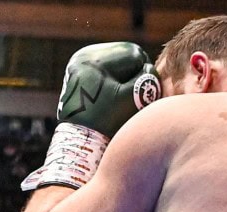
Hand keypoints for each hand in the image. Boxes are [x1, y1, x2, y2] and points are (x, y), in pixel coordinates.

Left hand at [22, 42, 158, 190]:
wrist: (79, 141)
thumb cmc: (108, 121)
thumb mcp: (134, 98)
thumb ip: (148, 78)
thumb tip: (149, 69)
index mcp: (93, 58)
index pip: (135, 55)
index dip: (145, 74)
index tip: (143, 93)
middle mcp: (82, 56)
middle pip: (123, 55)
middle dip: (133, 74)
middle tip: (135, 95)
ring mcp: (77, 65)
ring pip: (115, 63)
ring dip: (124, 77)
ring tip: (123, 97)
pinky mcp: (77, 75)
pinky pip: (103, 72)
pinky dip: (112, 81)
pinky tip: (112, 97)